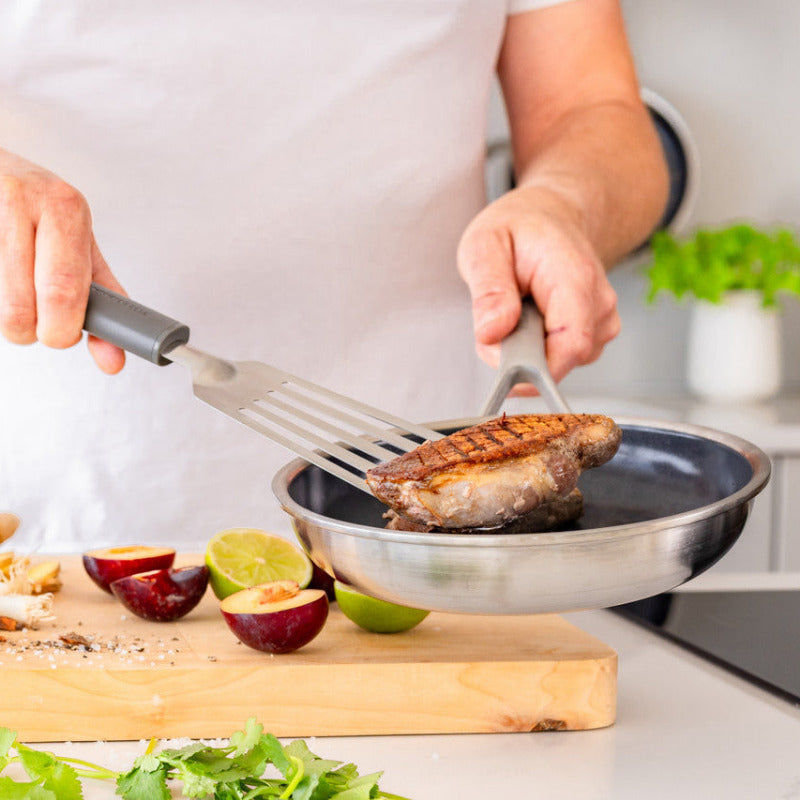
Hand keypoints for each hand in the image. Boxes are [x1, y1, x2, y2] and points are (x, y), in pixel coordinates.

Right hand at [0, 149, 125, 372]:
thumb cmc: (40, 209)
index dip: (62, 327)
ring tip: (15, 288)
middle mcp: (19, 201)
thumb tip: (113, 358)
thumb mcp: (80, 242)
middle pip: (20, 307)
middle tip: (37, 322)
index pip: (64, 288)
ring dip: (6, 315)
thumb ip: (103, 299)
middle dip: (30, 330)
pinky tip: (0, 275)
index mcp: (63, 207)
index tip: (64, 336)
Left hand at [457, 184, 620, 384]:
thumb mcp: (484, 245)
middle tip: (495, 324)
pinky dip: (540, 348)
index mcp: (574, 276)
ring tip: (515, 311)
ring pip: (562, 362)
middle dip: (521, 357)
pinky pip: (564, 358)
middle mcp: (599, 300)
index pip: (571, 344)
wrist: (552, 215)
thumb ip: (488, 290)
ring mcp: (602, 318)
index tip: (502, 370)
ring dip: (529, 350)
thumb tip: (492, 333)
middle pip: (564, 358)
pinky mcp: (597, 331)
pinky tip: (532, 319)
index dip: (535, 369)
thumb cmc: (518, 228)